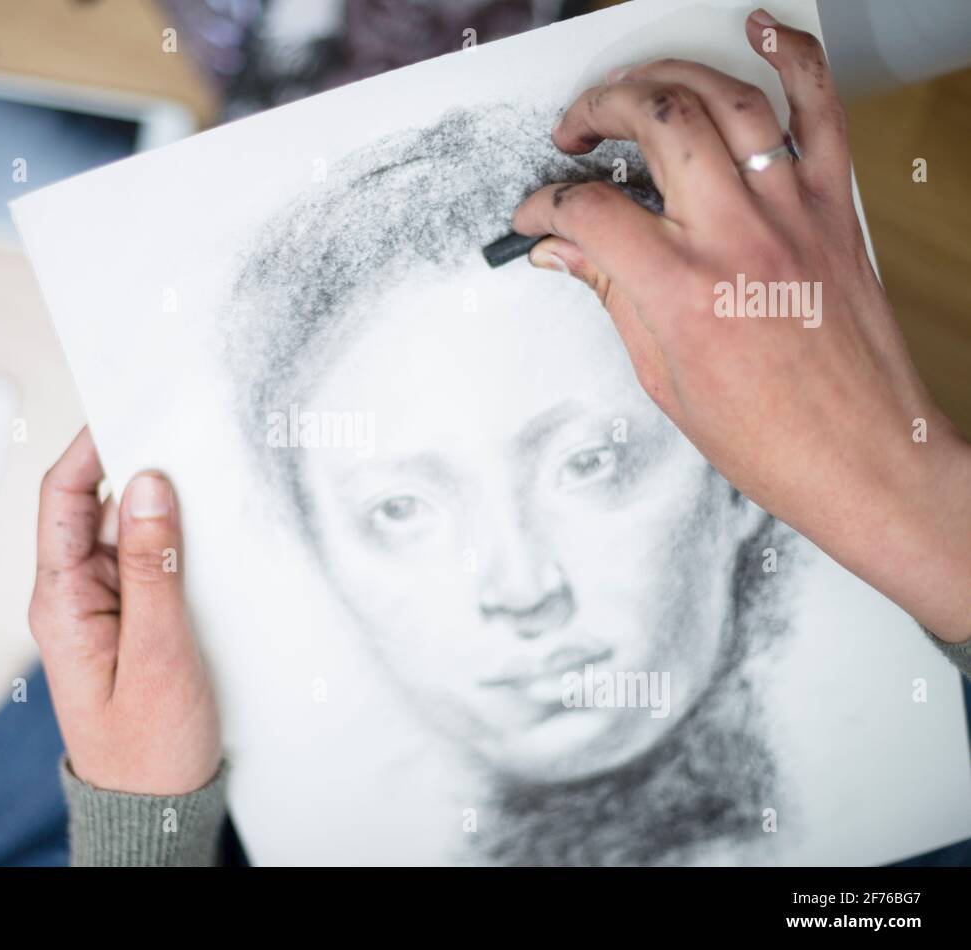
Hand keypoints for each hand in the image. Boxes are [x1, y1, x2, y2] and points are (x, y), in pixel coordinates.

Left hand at [28, 427, 220, 793]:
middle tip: (188, 430)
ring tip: (211, 474)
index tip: (130, 405)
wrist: (155, 809)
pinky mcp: (132, 619)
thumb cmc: (149, 745)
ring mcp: (104, 606)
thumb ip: (153, 566)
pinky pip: (149, 563)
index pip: (64, 499)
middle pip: (99, 505)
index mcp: (62, 601)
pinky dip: (176, 541)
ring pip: (130, 531)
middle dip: (139, 466)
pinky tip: (210, 529)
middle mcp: (75, 594)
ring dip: (165, 506)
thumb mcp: (159, 653)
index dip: (92, 446)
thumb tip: (151, 484)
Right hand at [512, 9, 970, 640]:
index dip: (546, 205)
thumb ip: (612, 296)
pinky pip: (821, 109)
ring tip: (635, 90)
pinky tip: (759, 33)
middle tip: (575, 132)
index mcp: (682, 292)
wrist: (863, 456)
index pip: (591, 211)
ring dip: (668, 78)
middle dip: (599, 109)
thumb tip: (566, 254)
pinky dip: (792, 59)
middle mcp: (738, 238)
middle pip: (656, 122)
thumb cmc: (770, 436)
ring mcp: (792, 213)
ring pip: (726, 99)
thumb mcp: (662, 375)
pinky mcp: (834, 207)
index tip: (535, 213)